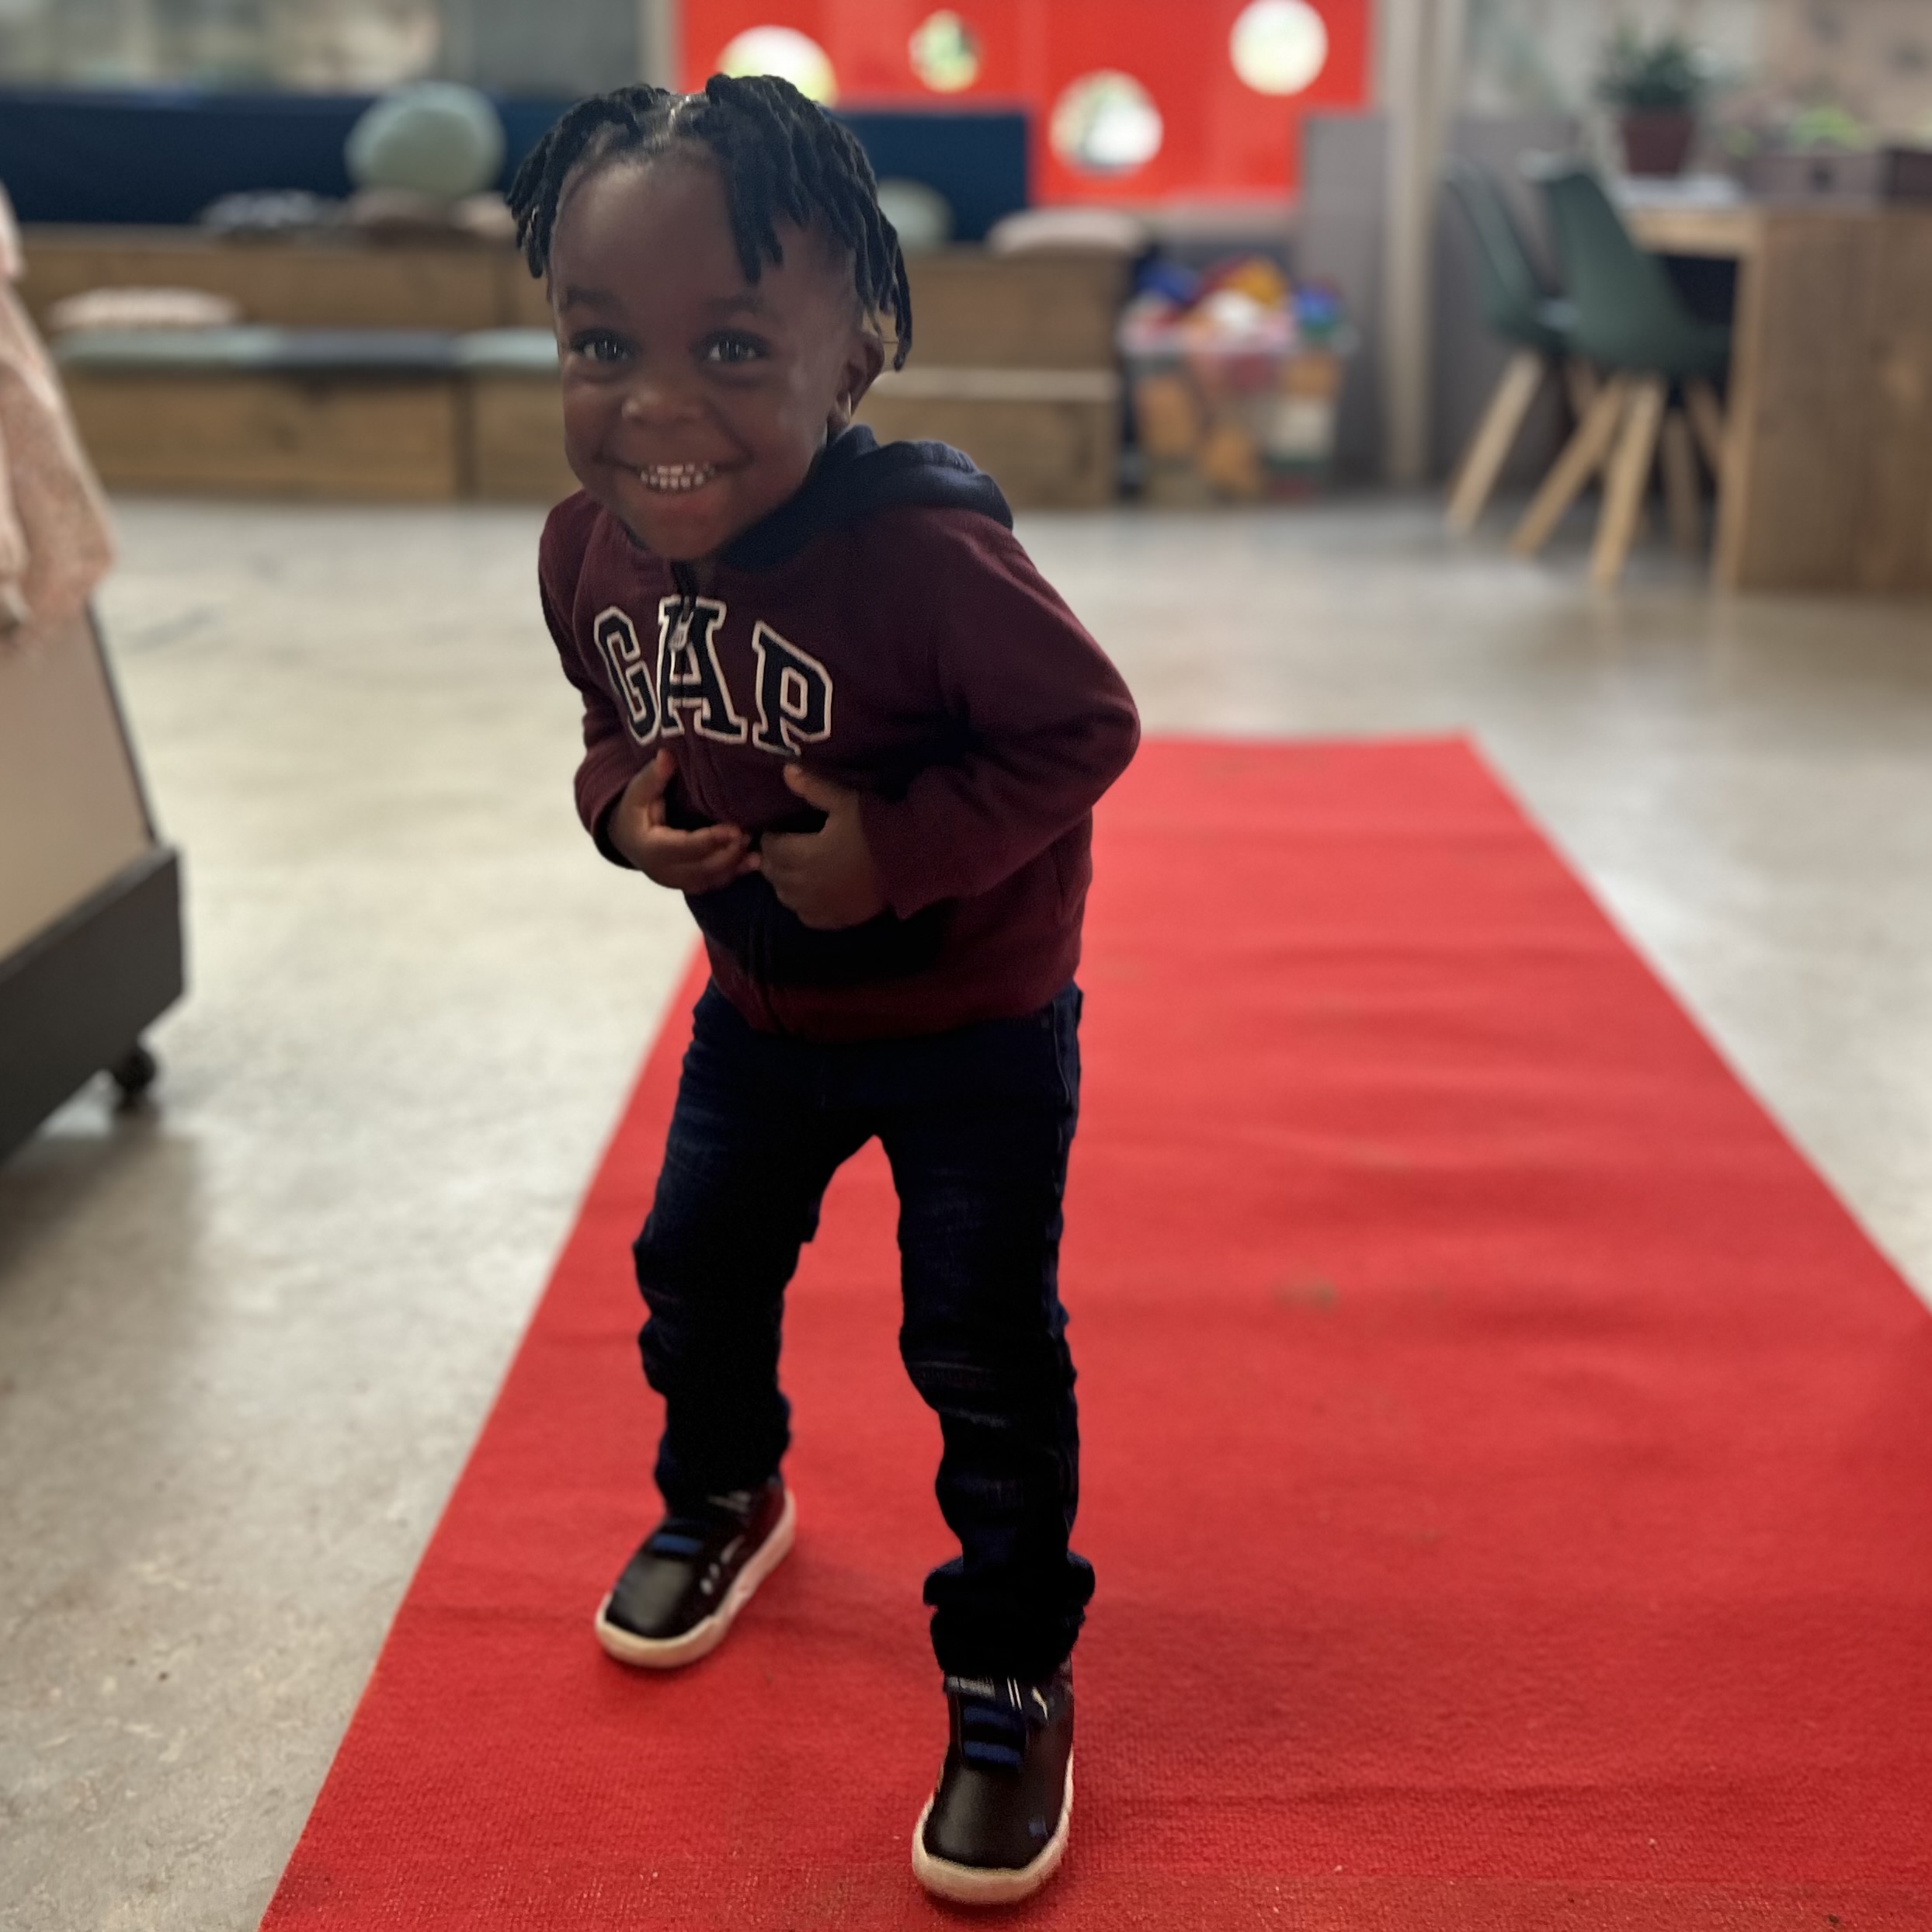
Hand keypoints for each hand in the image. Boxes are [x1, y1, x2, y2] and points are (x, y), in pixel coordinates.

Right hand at [607, 749, 754, 893]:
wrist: (628, 839)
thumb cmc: (636, 811)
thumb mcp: (638, 791)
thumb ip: (654, 776)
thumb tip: (667, 754)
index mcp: (650, 848)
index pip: (685, 847)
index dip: (711, 840)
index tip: (735, 828)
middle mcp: (663, 872)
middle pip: (702, 868)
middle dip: (728, 854)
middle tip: (749, 834)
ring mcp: (677, 882)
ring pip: (710, 879)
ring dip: (734, 866)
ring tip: (756, 850)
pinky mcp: (689, 884)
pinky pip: (713, 884)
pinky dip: (734, 874)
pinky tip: (753, 861)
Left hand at [758, 765, 888, 930]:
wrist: (911, 861)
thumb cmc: (877, 828)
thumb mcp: (845, 801)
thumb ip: (814, 788)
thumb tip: (786, 770)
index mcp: (803, 854)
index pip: (770, 848)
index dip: (769, 838)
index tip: (776, 830)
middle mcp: (805, 884)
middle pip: (774, 874)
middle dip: (772, 860)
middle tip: (781, 848)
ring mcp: (820, 905)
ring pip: (786, 897)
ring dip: (783, 883)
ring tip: (792, 869)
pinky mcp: (836, 919)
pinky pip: (806, 916)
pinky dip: (801, 905)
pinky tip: (811, 894)